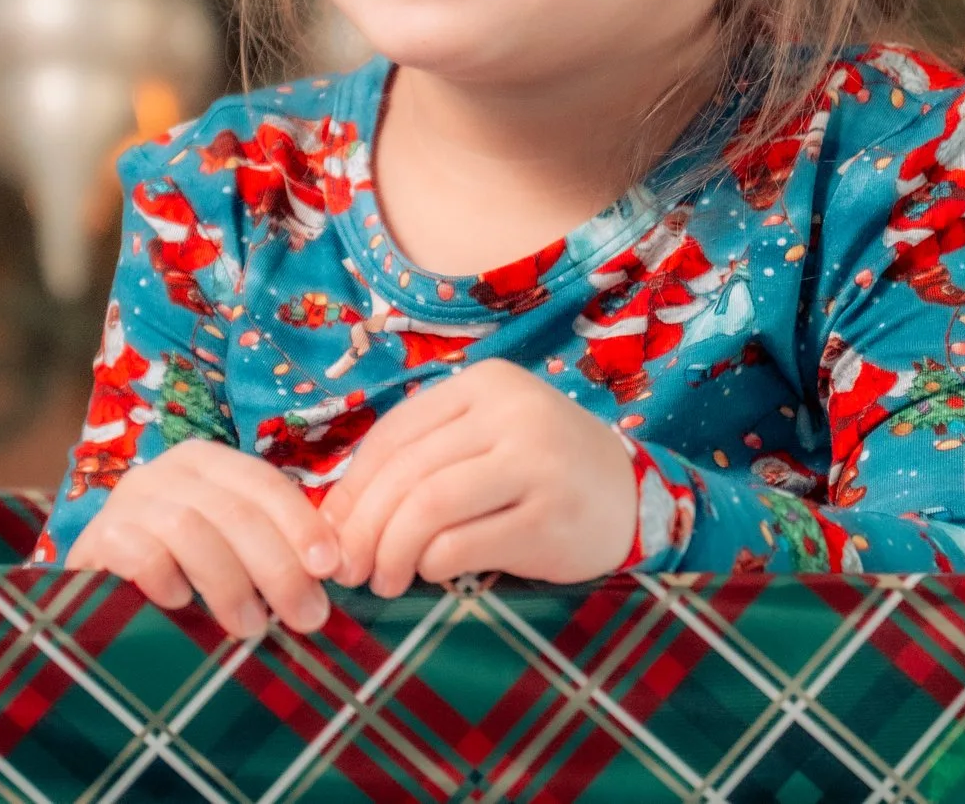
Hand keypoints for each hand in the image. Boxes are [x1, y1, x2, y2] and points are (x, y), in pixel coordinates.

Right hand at [63, 440, 342, 637]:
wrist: (100, 598)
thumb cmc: (180, 574)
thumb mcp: (230, 551)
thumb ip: (272, 549)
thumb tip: (331, 571)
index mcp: (205, 463)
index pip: (263, 483)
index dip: (301, 525)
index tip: (330, 569)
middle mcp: (164, 471)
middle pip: (234, 510)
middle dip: (278, 566)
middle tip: (306, 617)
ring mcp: (127, 502)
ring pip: (191, 529)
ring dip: (230, 583)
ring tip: (252, 627)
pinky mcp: (97, 539)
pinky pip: (140, 553)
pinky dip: (168, 580)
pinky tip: (182, 605)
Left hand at [318, 359, 635, 595]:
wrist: (632, 497)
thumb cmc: (540, 470)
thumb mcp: (486, 440)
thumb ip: (423, 459)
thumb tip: (335, 514)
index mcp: (486, 384)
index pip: (394, 433)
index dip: (352, 487)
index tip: (332, 529)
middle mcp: (512, 412)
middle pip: (406, 472)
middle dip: (364, 528)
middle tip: (348, 569)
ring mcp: (535, 462)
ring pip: (428, 506)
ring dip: (391, 552)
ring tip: (384, 580)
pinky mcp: (550, 516)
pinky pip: (463, 545)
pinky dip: (432, 565)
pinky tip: (431, 575)